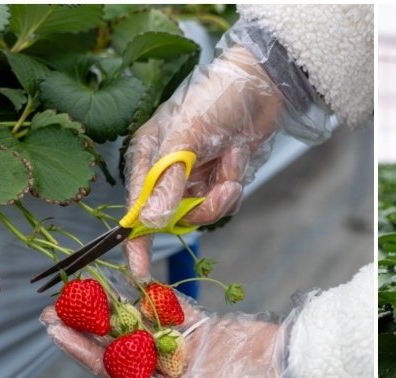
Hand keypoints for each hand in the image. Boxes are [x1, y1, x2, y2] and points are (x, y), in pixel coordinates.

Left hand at [41, 290, 308, 377]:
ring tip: (83, 290)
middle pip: (121, 350)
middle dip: (88, 330)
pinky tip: (129, 278)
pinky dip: (153, 295)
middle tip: (55, 309)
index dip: (85, 356)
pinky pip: (173, 309)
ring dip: (113, 309)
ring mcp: (186, 350)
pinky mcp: (205, 328)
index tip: (58, 335)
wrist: (293, 373)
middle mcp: (171, 377)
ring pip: (141, 327)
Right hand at [123, 42, 285, 279]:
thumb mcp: (188, 138)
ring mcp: (193, 178)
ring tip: (234, 162)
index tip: (139, 272)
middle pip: (174, 218)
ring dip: (222, 194)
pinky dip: (233, 187)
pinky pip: (222, 204)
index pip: (135, 208)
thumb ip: (169, 181)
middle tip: (224, 186)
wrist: (261, 87)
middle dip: (202, 208)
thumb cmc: (216, 100)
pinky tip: (238, 159)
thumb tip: (151, 221)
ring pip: (202, 213)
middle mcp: (166, 171)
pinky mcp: (217, 181)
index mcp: (147, 157)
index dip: (135, 242)